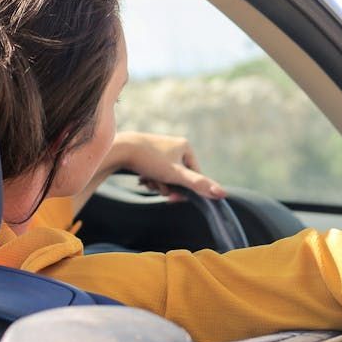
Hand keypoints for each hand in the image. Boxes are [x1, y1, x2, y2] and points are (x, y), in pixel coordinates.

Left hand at [111, 132, 225, 201]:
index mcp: (185, 145)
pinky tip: (141, 178)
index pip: (194, 174)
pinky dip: (149, 177)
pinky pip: (154, 170)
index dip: (186, 188)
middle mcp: (174, 144)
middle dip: (168, 185)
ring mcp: (160, 147)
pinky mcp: (146, 151)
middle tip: (157, 187)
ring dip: (157, 183)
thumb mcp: (176, 175)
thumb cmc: (149, 161)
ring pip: (165, 174)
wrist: (119, 148)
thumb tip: (222, 194)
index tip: (174, 197)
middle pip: (178, 175)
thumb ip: (199, 184)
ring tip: (147, 181)